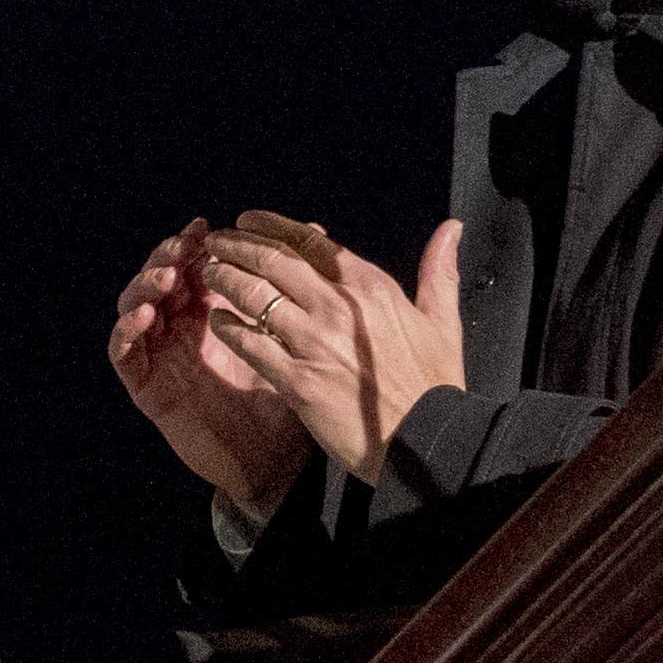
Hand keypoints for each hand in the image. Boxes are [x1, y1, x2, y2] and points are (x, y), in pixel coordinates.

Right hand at [112, 222, 313, 515]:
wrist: (275, 465)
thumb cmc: (285, 402)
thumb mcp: (293, 340)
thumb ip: (296, 288)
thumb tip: (317, 228)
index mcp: (211, 313)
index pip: (192, 266)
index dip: (194, 244)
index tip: (207, 226)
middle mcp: (181, 330)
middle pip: (160, 279)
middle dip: (167, 257)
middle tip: (182, 246)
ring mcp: (161, 358)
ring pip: (135, 308)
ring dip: (144, 287)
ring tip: (167, 278)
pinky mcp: (148, 389)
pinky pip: (123, 355)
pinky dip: (126, 332)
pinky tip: (143, 318)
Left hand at [202, 216, 468, 482]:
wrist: (427, 442)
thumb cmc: (435, 386)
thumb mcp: (442, 322)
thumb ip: (439, 272)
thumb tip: (452, 228)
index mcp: (371, 287)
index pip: (309, 242)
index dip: (271, 226)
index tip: (246, 220)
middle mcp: (339, 307)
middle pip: (273, 260)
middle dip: (237, 246)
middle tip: (215, 242)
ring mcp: (315, 343)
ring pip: (254, 295)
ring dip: (224, 278)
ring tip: (209, 274)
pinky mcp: (297, 380)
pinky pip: (249, 343)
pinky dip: (229, 326)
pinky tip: (218, 320)